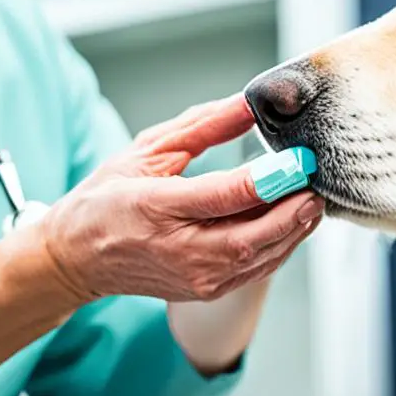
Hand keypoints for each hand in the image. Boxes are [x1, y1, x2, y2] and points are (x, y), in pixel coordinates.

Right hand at [37, 95, 323, 303]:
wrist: (78, 259)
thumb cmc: (107, 200)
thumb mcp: (146, 150)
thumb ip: (201, 127)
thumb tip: (247, 104)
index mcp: (155, 207)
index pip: (223, 196)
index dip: (268, 179)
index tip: (298, 159)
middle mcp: (179, 249)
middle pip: (253, 235)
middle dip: (294, 207)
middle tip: (317, 178)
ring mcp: (196, 277)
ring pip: (263, 257)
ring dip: (296, 227)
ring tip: (313, 195)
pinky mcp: (208, 290)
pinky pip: (259, 269)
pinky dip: (283, 244)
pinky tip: (293, 219)